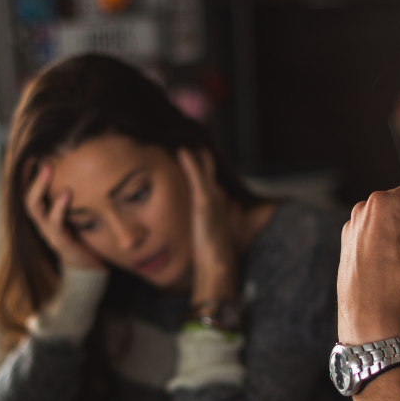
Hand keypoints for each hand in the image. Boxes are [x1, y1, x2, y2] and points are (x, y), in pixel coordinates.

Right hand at [24, 162, 103, 269]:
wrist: (91, 267)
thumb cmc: (85, 235)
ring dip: (40, 186)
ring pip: (35, 209)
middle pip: (27, 197)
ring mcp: (50, 233)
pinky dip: (59, 207)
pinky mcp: (62, 243)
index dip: (26, 174)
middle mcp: (42, 223)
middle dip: (31, 177)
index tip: (32, 154)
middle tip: (40, 158)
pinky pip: (56, 224)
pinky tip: (66, 192)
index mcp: (44, 215)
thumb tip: (79, 163)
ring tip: (48, 168)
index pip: (28, 192)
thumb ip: (74, 193)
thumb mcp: (78, 212)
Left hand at [178, 148, 237, 302]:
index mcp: (215, 204)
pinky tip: (182, 150)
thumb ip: (201, 229)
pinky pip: (197, 176)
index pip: (207, 179)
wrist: (217, 263)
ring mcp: (212, 198)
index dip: (199, 166)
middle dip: (200, 155)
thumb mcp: (204, 239)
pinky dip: (191, 162)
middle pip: (207, 170)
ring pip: (203, 169)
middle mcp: (216, 197)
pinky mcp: (205, 202)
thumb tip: (199, 231)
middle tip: (189, 138)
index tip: (188, 152)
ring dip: (196, 153)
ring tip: (184, 137)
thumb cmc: (211, 254)